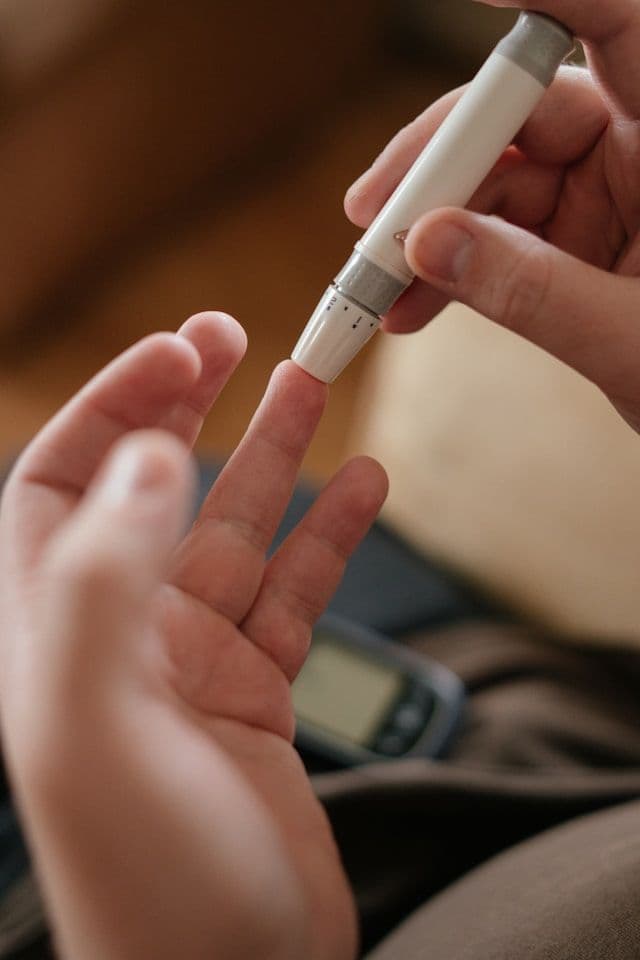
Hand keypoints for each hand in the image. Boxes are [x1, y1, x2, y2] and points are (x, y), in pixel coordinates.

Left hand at [0, 313, 386, 959]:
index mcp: (53, 629)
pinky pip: (296, 591)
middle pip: (153, 490)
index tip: (183, 349)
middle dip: (194, 409)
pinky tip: (365, 490)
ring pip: (235, 531)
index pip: (64, 482)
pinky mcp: (256, 690)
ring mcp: (192, 661)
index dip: (115, 406)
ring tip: (315, 388)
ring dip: (274, 459)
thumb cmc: (146, 878)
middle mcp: (119, 635)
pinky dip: (330, 535)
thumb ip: (97, 585)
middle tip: (244, 342)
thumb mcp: (91, 728)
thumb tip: (137, 461)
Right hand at [346, 0, 639, 431]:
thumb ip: (534, 292)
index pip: (616, 28)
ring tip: (377, 286)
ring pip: (496, 180)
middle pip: (523, 114)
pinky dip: (450, 268)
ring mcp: (606, 193)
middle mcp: (639, 150)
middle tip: (373, 217)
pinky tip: (411, 303)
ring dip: (428, 232)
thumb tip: (429, 244)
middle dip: (439, 166)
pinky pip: (497, 235)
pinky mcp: (576, 237)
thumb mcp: (631, 343)